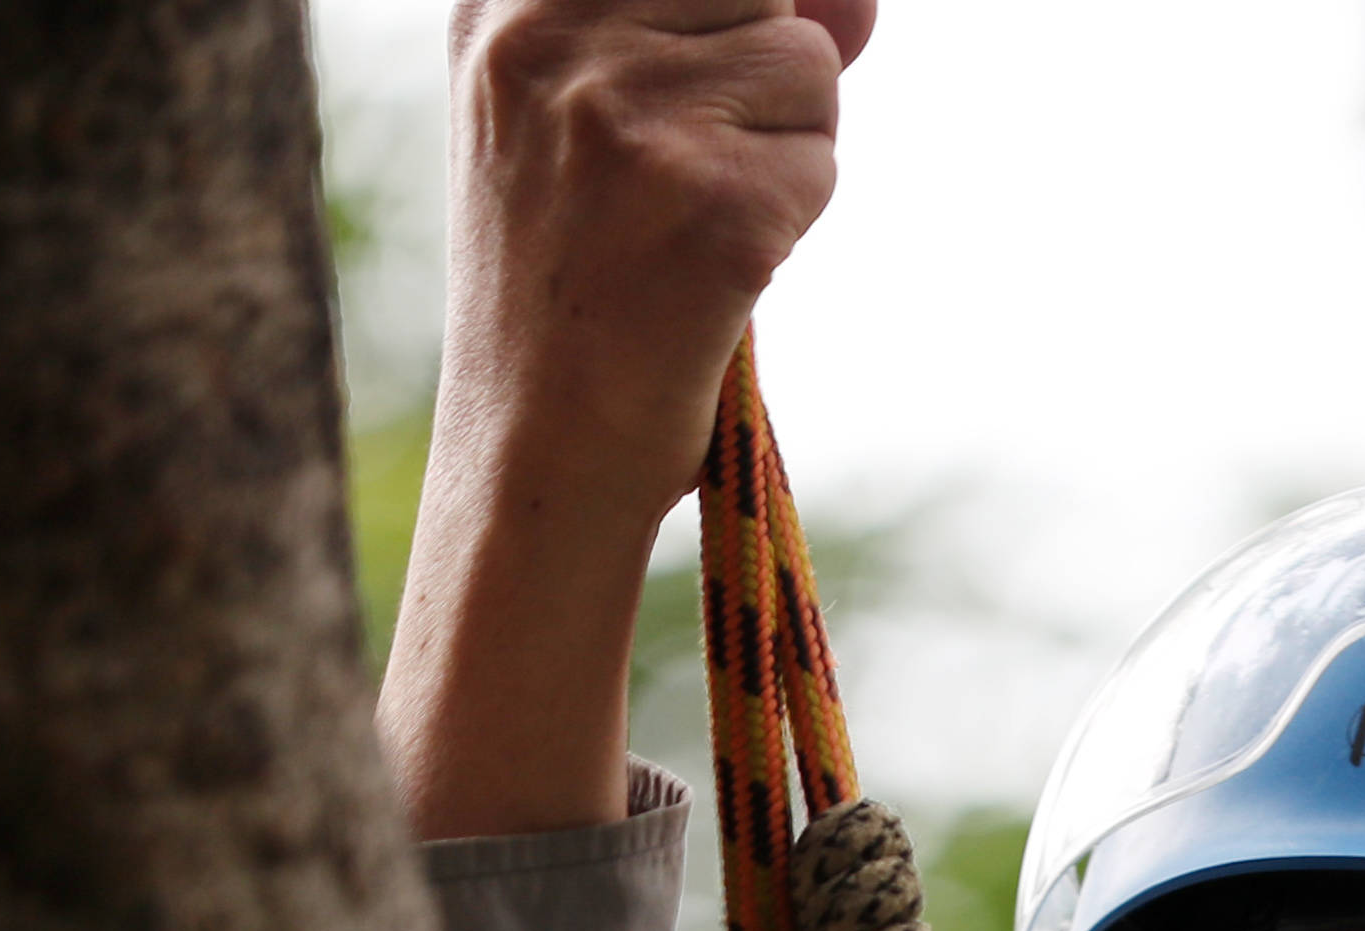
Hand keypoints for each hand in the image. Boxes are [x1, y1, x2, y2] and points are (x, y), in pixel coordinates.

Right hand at [444, 0, 871, 522]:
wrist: (538, 451)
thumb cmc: (574, 287)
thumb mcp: (592, 120)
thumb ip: (709, 28)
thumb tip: (859, 3)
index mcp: (505, 3)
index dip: (737, 8)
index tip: (716, 74)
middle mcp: (555, 38)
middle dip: (762, 74)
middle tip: (685, 174)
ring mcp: (632, 118)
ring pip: (805, 64)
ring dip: (783, 148)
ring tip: (692, 223)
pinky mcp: (714, 202)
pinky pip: (820, 159)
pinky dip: (791, 219)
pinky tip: (715, 271)